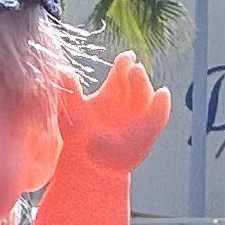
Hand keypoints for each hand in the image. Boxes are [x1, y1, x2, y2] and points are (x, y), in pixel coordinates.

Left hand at [57, 52, 169, 173]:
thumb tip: (61, 70)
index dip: (125, 63)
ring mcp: (139, 115)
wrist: (88, 166)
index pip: (122, 70)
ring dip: (147, 90)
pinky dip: (161, 107)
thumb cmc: (78, 136)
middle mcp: (129, 99)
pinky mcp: (148, 132)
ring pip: (147, 97)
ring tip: (145, 79)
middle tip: (134, 68)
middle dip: (137, 76)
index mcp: (113, 89)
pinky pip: (157, 118)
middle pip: (137, 82)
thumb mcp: (72, 112)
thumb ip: (70, 92)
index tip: (125, 58)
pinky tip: (162, 94)